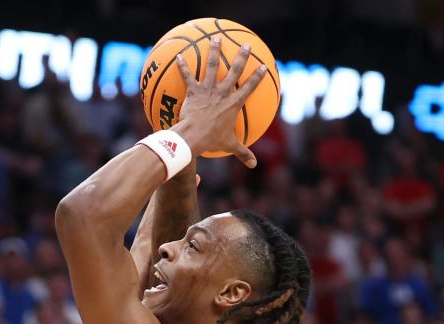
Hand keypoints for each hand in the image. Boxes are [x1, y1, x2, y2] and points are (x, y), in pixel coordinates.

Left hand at [172, 36, 265, 166]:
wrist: (193, 137)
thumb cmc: (211, 141)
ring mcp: (208, 90)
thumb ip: (242, 152)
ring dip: (215, 51)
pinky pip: (188, 76)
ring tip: (216, 38)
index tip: (264, 66)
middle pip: (235, 70)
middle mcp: (223, 93)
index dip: (258, 76)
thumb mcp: (230, 145)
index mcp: (234, 103)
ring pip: (213, 66)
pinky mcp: (193, 91)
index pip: (250, 87)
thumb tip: (253, 164)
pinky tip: (180, 55)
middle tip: (247, 45)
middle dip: (242, 57)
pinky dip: (183, 66)